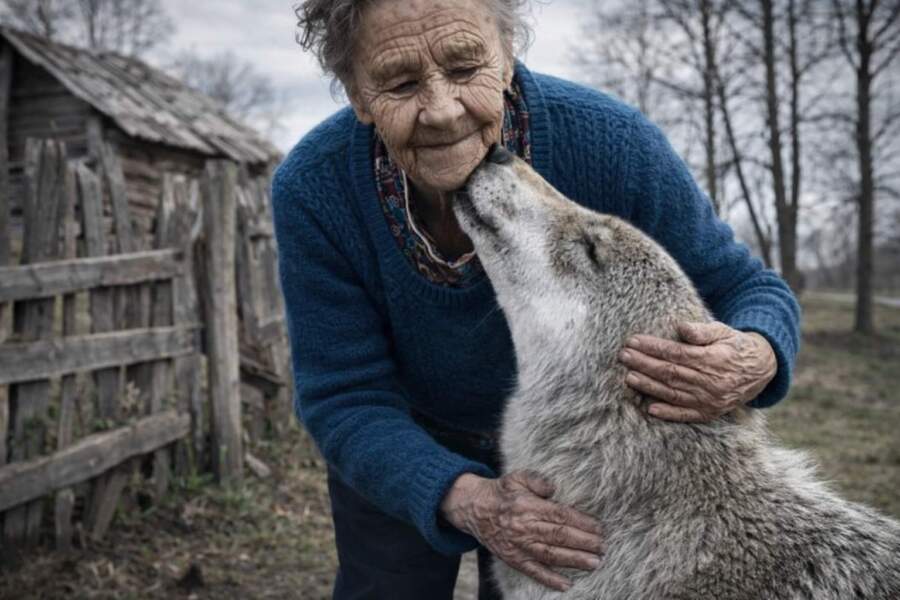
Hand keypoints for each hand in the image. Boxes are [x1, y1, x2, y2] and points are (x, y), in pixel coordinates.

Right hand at [440, 471, 603, 591]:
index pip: (560, 515)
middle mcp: (524, 527)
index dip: (581, 522)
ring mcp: (518, 545)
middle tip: (604, 547)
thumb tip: (554, 489)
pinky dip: (549, 579)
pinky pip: (533, 571)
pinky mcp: (513, 558)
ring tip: (595, 563)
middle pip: (559, 536)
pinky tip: (566, 584)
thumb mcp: (517, 477)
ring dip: (574, 560)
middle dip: (584, 542)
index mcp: (527, 506)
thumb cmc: (501, 491)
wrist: (473, 508)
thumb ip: (537, 480)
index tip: (599, 527)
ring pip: (550, 555)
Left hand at [618, 321, 776, 422]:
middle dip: (644, 364)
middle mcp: (711, 382)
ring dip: (649, 386)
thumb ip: (702, 331)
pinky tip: (650, 408)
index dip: (653, 348)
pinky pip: (686, 414)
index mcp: (713, 360)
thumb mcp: (723, 331)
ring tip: (629, 377)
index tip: (633, 341)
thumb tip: (682, 327)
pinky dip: (668, 413)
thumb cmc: (735, 346)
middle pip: (670, 373)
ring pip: (673, 393)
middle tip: (623, 356)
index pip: (676, 354)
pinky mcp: (710, 412)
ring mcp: (710, 400)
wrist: (761, 369)